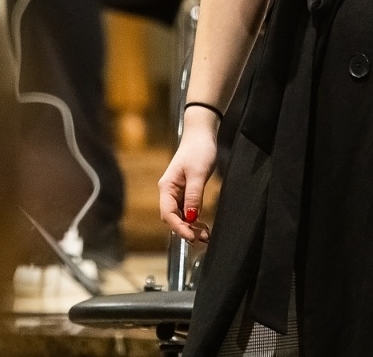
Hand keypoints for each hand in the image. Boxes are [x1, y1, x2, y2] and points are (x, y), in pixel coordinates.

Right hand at [158, 114, 217, 242]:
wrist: (202, 134)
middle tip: (202, 239)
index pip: (168, 214)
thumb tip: (191, 217)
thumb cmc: (198, 149)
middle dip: (186, 230)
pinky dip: (194, 219)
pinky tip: (203, 225)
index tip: (191, 236)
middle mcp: (169, 191)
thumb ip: (194, 196)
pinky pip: (187, 210)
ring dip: (190, 227)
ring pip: (180, 216)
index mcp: (167, 187)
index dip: (179, 227)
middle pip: (173, 218)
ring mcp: (177, 192)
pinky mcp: (186, 191)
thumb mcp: (198, 173)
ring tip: (205, 235)